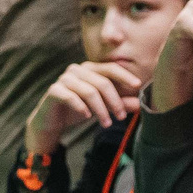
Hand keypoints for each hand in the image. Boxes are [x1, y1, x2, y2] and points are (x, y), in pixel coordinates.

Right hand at [28, 61, 145, 155]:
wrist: (52, 121)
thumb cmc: (79, 110)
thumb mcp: (103, 107)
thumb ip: (120, 104)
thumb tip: (140, 104)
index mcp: (90, 69)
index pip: (110, 68)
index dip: (125, 76)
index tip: (138, 86)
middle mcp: (77, 70)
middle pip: (102, 82)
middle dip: (115, 101)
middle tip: (121, 117)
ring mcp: (64, 79)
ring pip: (89, 91)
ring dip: (101, 109)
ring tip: (107, 123)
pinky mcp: (54, 90)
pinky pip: (70, 97)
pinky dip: (81, 107)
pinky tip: (87, 116)